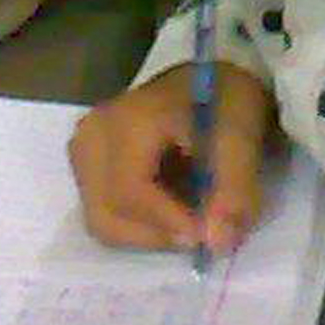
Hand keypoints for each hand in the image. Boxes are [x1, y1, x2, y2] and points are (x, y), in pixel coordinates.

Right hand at [70, 63, 273, 255]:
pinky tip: (169, 208)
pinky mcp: (85, 164)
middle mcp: (92, 135)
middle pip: (107, 213)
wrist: (211, 81)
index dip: (168, 222)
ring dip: (147, 234)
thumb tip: (217, 243)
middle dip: (157, 235)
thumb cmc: (225, 101)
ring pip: (100, 220)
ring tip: (187, 219)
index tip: (209, 237)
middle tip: (202, 234)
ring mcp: (82, 150)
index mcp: (127, 119)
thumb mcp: (241, 137)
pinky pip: (101, 212)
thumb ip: (233, 190)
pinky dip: (137, 224)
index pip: (130, 190)